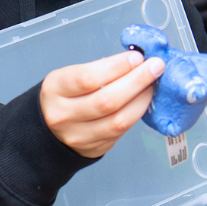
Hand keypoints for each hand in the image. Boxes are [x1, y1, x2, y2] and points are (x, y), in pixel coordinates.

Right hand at [40, 51, 164, 158]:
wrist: (51, 130)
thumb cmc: (66, 96)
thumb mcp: (70, 77)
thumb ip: (99, 70)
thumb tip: (136, 61)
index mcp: (55, 90)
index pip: (87, 79)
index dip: (116, 67)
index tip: (137, 57)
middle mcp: (63, 115)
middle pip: (106, 101)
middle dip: (137, 81)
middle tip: (156, 67)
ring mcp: (79, 136)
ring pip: (118, 120)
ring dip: (142, 100)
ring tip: (154, 83)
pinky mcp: (95, 148)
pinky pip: (122, 131)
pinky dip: (137, 113)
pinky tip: (144, 100)